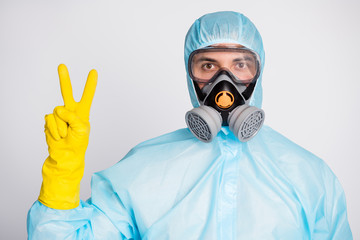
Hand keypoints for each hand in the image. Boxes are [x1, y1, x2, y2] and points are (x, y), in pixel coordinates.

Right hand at [38, 64, 97, 209]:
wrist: (65, 156)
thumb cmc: (78, 144)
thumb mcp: (81, 129)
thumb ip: (73, 116)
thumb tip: (58, 110)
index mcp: (82, 113)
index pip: (87, 96)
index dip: (90, 84)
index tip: (94, 71)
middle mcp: (70, 111)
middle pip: (67, 93)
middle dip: (64, 79)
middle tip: (62, 65)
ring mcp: (59, 116)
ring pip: (57, 112)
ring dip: (61, 126)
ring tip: (65, 135)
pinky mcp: (49, 121)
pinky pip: (50, 119)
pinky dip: (54, 129)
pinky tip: (58, 136)